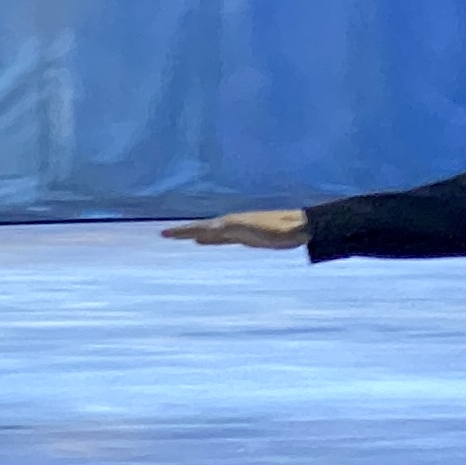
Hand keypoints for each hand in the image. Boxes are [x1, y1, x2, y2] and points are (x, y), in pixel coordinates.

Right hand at [163, 210, 308, 249]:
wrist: (301, 227)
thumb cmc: (281, 229)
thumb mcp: (255, 228)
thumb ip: (235, 227)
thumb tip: (211, 228)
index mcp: (231, 222)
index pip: (201, 227)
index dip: (183, 231)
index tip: (164, 234)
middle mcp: (232, 223)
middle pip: (202, 228)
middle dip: (184, 232)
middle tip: (165, 235)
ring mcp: (239, 229)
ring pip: (211, 232)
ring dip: (196, 235)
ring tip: (184, 238)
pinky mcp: (246, 236)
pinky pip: (221, 238)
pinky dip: (210, 239)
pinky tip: (206, 242)